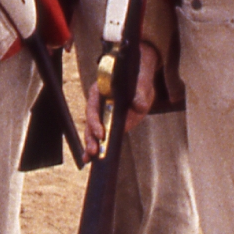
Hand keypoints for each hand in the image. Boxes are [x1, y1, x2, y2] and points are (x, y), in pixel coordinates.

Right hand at [84, 41, 160, 157]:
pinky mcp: (110, 120)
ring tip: (90, 158)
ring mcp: (103, 112)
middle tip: (93, 151)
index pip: (94, 105)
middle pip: (90, 120)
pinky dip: (97, 145)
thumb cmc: (139, 76)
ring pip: (92, 128)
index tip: (101, 133)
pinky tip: (92, 158)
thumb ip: (140, 91)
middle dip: (90, 136)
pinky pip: (101, 133)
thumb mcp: (142, 81)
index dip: (95, 120)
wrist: (140, 75)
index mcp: (102, 89)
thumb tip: (138, 105)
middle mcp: (99, 101)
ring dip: (91, 143)